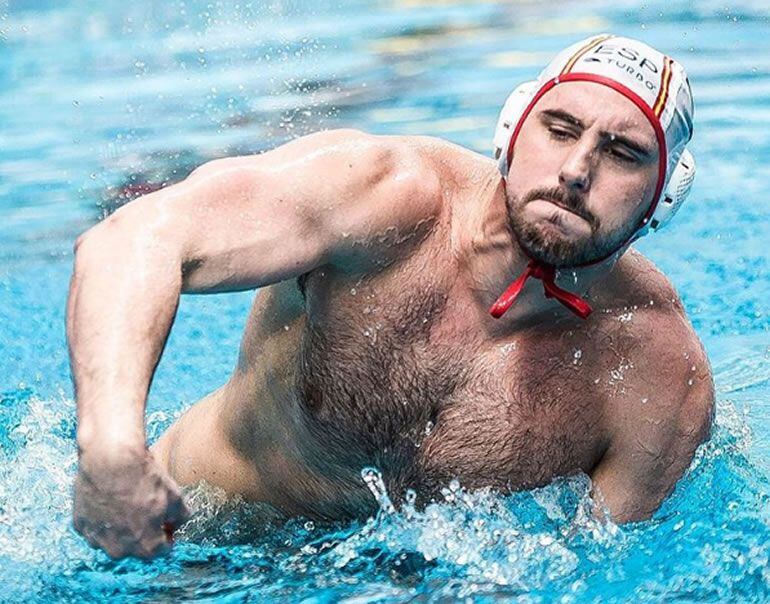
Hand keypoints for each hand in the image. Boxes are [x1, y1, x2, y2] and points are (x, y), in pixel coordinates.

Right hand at [73, 446, 189, 559]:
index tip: (167, 524)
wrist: (111, 460)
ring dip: (121, 527)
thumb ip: (180, 516)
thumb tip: (178, 522)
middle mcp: (119, 550)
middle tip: (147, 512)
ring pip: (113, 539)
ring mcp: (97, 539)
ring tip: (127, 504)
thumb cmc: (145, 478)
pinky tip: (110, 501)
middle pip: (136, 547)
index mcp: (145, 546)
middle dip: (144, 533)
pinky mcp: (80, 525)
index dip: (167, 535)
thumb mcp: (175, 496)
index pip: (161, 550)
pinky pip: (96, 527)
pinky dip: (102, 519)